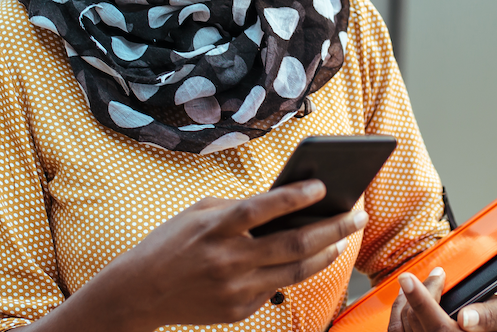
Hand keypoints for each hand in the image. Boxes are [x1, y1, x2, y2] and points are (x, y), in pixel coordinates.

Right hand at [92, 180, 367, 328]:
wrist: (140, 291)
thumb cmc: (171, 243)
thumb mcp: (198, 213)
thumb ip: (238, 208)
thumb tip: (285, 204)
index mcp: (216, 227)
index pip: (264, 208)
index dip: (296, 196)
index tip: (323, 185)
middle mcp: (228, 259)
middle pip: (294, 243)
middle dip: (333, 227)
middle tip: (357, 215)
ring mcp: (235, 289)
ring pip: (296, 271)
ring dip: (326, 253)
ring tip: (343, 238)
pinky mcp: (238, 310)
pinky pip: (276, 289)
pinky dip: (295, 272)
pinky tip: (310, 259)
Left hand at [388, 268, 496, 331]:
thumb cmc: (494, 328)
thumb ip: (489, 316)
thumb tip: (467, 317)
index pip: (439, 328)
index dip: (420, 301)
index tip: (408, 279)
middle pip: (417, 321)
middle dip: (421, 293)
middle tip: (436, 275)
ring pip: (403, 325)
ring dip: (407, 300)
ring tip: (419, 283)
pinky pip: (396, 329)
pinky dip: (398, 310)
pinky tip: (405, 296)